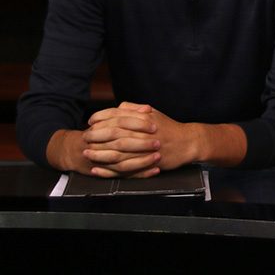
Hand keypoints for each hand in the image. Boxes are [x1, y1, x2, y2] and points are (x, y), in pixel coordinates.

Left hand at [84, 102, 198, 176]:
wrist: (188, 142)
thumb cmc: (169, 128)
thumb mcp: (154, 113)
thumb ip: (135, 109)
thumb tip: (118, 106)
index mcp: (143, 118)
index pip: (117, 116)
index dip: (101, 118)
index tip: (90, 122)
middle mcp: (142, 132)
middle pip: (113, 133)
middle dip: (96, 136)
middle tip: (84, 138)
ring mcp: (144, 148)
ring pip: (116, 152)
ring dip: (99, 153)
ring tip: (86, 154)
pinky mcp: (146, 163)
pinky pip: (124, 168)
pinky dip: (109, 170)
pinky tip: (98, 170)